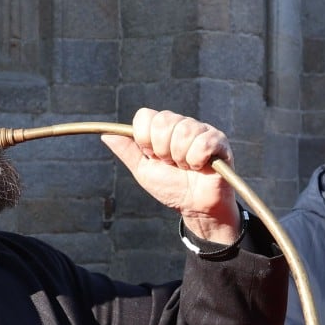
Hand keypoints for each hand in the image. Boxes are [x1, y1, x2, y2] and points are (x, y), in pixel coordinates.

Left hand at [100, 108, 238, 241]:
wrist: (195, 207)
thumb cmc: (171, 188)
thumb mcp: (144, 171)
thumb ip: (127, 151)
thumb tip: (106, 134)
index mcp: (162, 128)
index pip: (145, 116)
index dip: (145, 140)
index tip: (152, 156)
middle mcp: (181, 124)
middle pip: (163, 122)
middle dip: (163, 151)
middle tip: (172, 164)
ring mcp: (201, 130)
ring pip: (183, 132)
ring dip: (181, 159)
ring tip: (187, 167)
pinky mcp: (218, 140)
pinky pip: (203, 142)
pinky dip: (197, 160)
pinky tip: (201, 167)